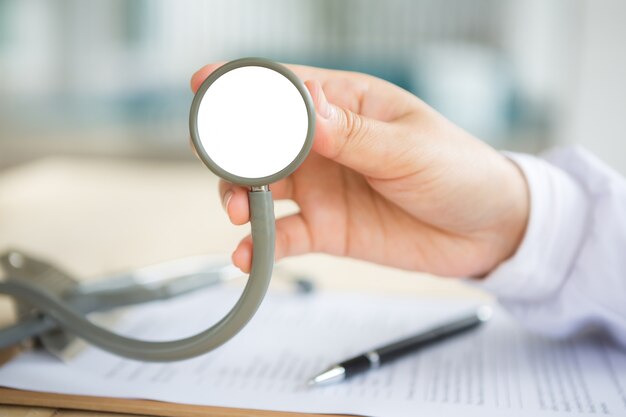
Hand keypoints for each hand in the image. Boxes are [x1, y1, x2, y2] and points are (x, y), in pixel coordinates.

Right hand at [190, 63, 528, 277]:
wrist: (485, 231)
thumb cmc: (458, 171)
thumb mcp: (411, 148)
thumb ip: (355, 135)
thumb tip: (306, 110)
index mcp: (346, 105)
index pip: (285, 87)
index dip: (241, 84)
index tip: (202, 84)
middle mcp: (324, 144)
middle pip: (259, 138)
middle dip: (231, 148)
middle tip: (220, 162)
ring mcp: (321, 186)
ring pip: (260, 186)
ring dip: (238, 196)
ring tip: (237, 211)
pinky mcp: (325, 227)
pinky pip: (283, 234)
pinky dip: (261, 244)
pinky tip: (248, 254)